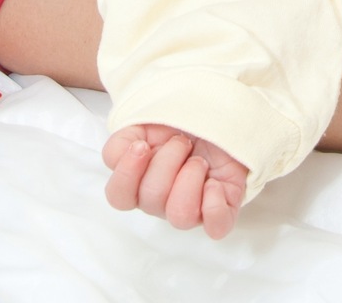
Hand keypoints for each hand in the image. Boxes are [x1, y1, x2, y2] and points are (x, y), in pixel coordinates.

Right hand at [103, 122, 247, 236]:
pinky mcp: (222, 208)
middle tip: (182, 141)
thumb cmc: (180, 120)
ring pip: (179, 215)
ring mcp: (193, 208)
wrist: (218, 114)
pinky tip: (214, 183)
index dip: (127, 174)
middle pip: (151, 199)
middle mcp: (163, 201)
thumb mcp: (146, 119)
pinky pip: (216, 227)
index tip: (142, 145)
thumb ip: (123, 139)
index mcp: (140, 181)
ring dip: (190, 180)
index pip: (119, 196)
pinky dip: (214, 206)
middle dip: (167, 161)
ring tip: (199, 161)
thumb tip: (123, 154)